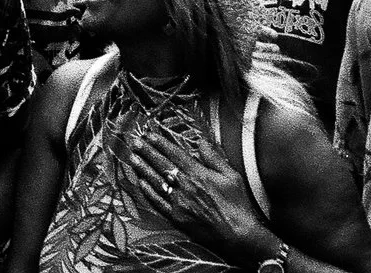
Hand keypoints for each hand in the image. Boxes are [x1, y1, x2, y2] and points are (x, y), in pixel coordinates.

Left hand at [126, 118, 269, 261]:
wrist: (237, 235)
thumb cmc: (238, 205)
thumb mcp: (232, 175)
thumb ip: (214, 157)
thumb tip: (201, 141)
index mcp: (198, 174)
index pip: (175, 153)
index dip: (160, 143)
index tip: (149, 134)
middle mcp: (185, 186)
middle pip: (162, 165)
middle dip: (147, 152)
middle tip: (135, 142)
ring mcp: (178, 203)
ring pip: (156, 182)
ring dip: (143, 169)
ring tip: (132, 158)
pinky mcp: (176, 218)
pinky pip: (158, 202)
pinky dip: (148, 192)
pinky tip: (141, 183)